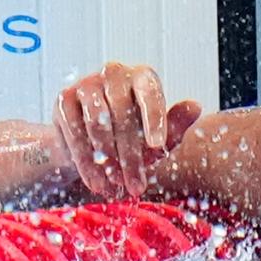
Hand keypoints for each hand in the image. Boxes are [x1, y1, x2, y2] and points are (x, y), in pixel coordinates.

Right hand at [53, 63, 201, 197]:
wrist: (92, 144)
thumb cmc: (135, 137)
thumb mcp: (159, 136)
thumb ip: (176, 124)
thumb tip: (196, 106)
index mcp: (142, 76)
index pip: (149, 93)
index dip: (154, 119)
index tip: (157, 147)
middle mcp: (114, 72)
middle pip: (122, 115)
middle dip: (130, 156)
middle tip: (136, 187)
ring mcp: (86, 84)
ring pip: (97, 124)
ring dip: (107, 160)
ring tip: (116, 187)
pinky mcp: (64, 100)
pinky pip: (75, 132)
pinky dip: (86, 161)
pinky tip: (96, 183)